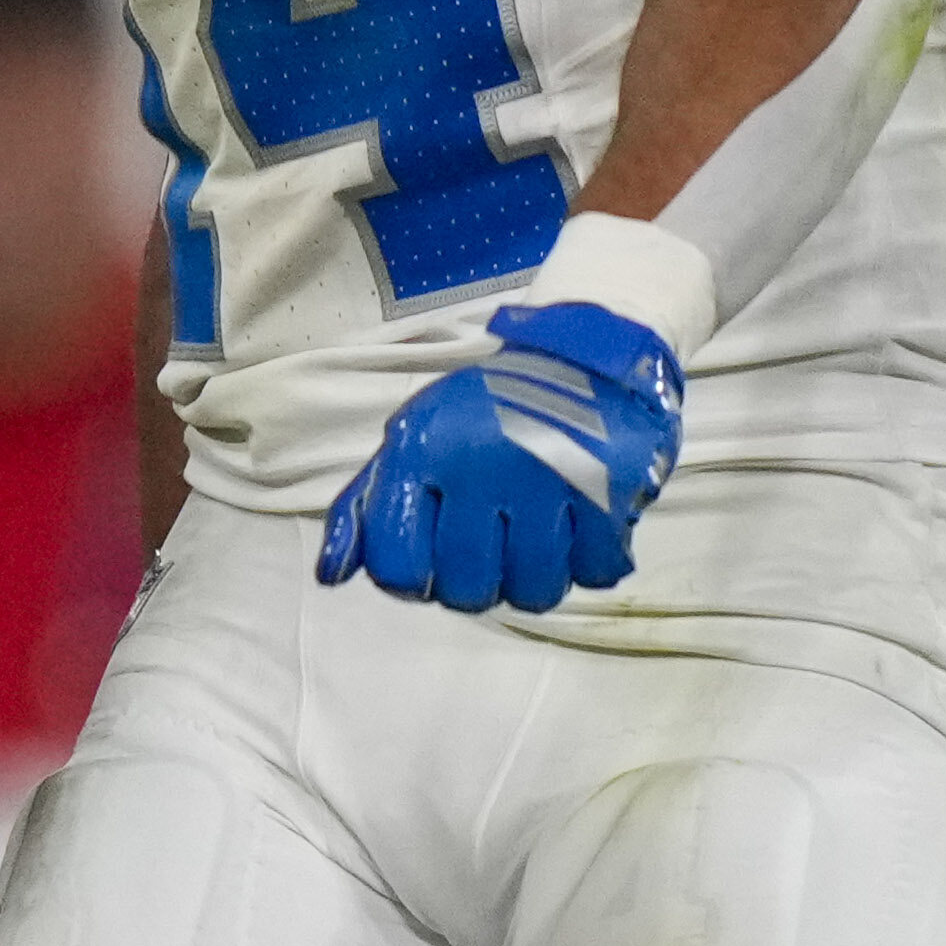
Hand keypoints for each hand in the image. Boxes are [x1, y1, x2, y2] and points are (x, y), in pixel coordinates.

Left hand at [322, 293, 684, 611]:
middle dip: (473, 584)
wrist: (581, 354)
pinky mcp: (613, 489)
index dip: (410, 580)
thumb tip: (332, 575)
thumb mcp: (411, 441)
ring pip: (533, 591)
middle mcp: (481, 468)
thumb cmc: (483, 412)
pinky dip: (589, 564)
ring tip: (532, 547)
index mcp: (420, 454)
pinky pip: (596, 572)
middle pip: (466, 590)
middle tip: (488, 553)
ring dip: (532, 581)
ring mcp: (550, 481)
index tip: (428, 563)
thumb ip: (365, 508)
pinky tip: (577, 533)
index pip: (396, 567)